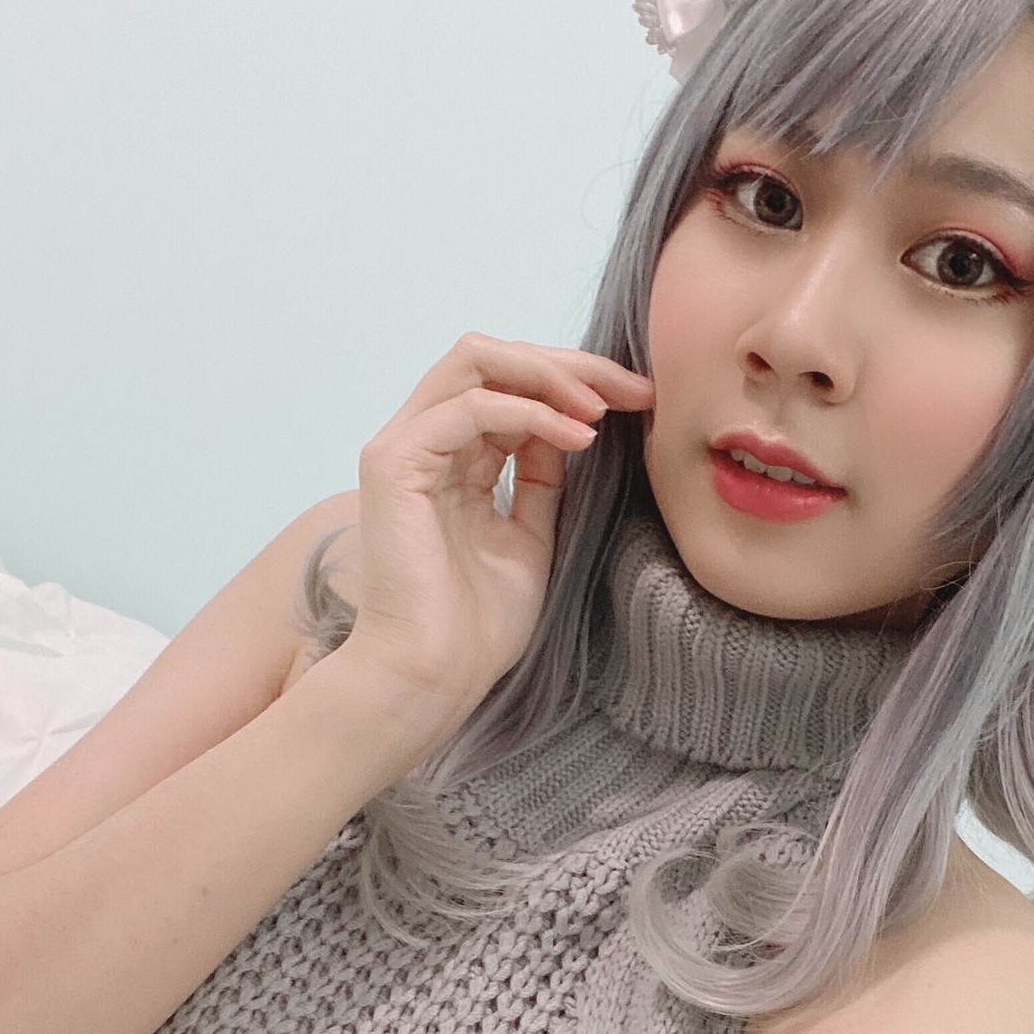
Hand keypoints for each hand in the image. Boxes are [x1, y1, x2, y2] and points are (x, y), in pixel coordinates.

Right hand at [335, 331, 653, 716]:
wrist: (434, 676)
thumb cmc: (476, 626)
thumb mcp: (530, 535)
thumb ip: (540, 476)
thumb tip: (573, 424)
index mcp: (449, 458)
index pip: (510, 384)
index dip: (575, 381)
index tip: (640, 399)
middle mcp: (421, 442)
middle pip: (493, 357)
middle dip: (570, 364)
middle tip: (632, 390)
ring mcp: (402, 448)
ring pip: (476, 360)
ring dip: (550, 375)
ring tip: (602, 408)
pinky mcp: (394, 464)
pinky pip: (469, 409)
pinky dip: (529, 413)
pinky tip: (575, 438)